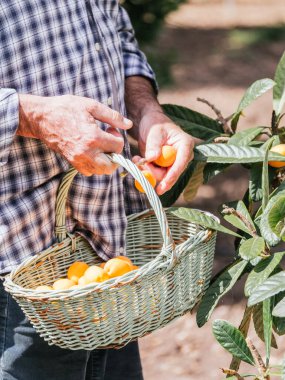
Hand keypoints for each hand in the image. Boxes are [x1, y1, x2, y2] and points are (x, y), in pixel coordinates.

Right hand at [18, 94, 132, 175]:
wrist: (42, 118)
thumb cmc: (66, 108)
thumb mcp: (91, 106)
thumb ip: (113, 116)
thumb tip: (129, 125)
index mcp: (93, 137)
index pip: (118, 146)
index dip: (117, 136)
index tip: (109, 129)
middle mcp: (87, 153)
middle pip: (112, 166)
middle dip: (115, 154)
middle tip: (109, 142)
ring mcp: (79, 160)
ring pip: (102, 171)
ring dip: (106, 160)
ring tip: (100, 146)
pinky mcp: (73, 163)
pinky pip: (91, 172)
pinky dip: (95, 164)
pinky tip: (92, 151)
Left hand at [136, 111, 194, 194]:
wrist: (149, 123)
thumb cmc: (155, 123)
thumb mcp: (154, 132)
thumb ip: (154, 145)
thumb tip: (152, 158)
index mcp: (185, 145)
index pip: (181, 163)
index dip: (172, 175)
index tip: (163, 186)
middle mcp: (182, 156)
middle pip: (171, 173)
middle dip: (155, 173)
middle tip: (140, 165)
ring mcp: (173, 162)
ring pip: (162, 175)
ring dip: (148, 170)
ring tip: (137, 158)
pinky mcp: (164, 166)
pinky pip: (155, 173)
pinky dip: (145, 169)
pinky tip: (138, 159)